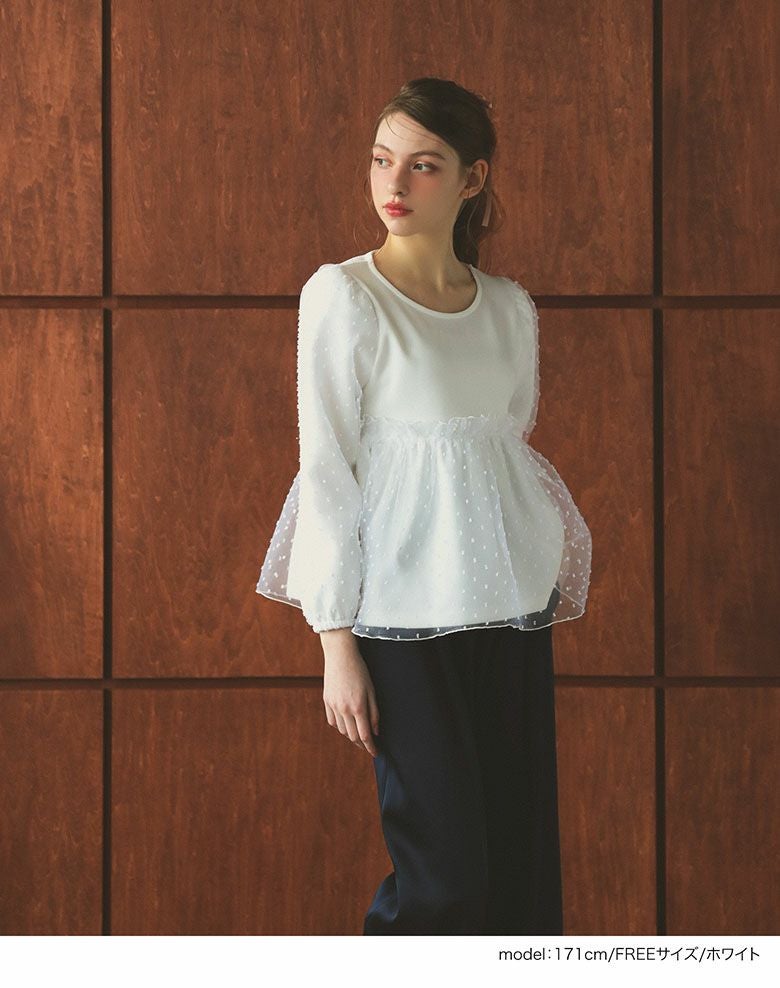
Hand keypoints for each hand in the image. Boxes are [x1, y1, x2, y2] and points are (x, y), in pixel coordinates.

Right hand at [320, 629, 379, 756]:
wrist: (340, 656)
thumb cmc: (360, 671)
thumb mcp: (372, 691)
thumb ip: (374, 713)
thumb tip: (376, 732)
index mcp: (358, 707)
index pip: (365, 735)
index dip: (371, 747)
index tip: (376, 753)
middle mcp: (344, 709)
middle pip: (352, 736)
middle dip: (362, 744)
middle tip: (369, 747)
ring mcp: (333, 706)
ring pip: (342, 730)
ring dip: (351, 736)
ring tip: (359, 735)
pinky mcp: (326, 701)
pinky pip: (332, 721)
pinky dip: (340, 726)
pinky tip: (346, 724)